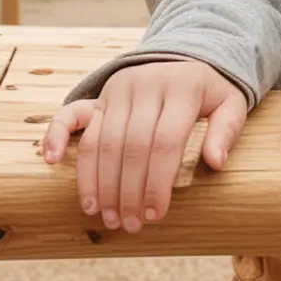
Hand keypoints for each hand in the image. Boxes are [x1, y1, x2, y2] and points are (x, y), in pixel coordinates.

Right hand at [41, 59, 248, 232]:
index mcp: (181, 87)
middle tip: (127, 225)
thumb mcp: (231, 103)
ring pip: (101, 139)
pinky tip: (49, 161)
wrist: (187, 55)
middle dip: (126, 191)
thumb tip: (216, 163)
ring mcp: (119, 88)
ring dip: (98, 181)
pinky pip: (72, 113)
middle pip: (130, 146)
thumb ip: (226, 131)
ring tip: (103, 215)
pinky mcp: (101, 93)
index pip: (164, 142)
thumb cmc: (210, 92)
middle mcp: (145, 85)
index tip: (154, 215)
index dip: (157, 182)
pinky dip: (56, 135)